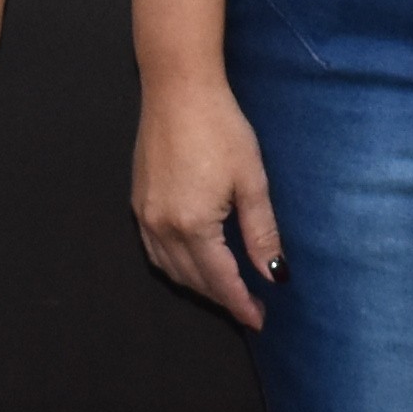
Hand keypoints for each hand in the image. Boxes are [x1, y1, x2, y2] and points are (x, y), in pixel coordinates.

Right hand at [131, 76, 284, 329]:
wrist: (178, 89)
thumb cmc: (220, 128)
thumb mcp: (251, 180)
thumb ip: (261, 232)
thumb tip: (274, 273)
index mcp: (193, 225)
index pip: (220, 280)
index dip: (240, 304)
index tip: (259, 321)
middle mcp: (162, 227)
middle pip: (193, 280)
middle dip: (222, 299)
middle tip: (250, 307)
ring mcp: (145, 216)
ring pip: (170, 270)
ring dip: (198, 286)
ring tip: (226, 289)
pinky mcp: (138, 203)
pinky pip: (155, 251)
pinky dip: (176, 266)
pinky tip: (194, 263)